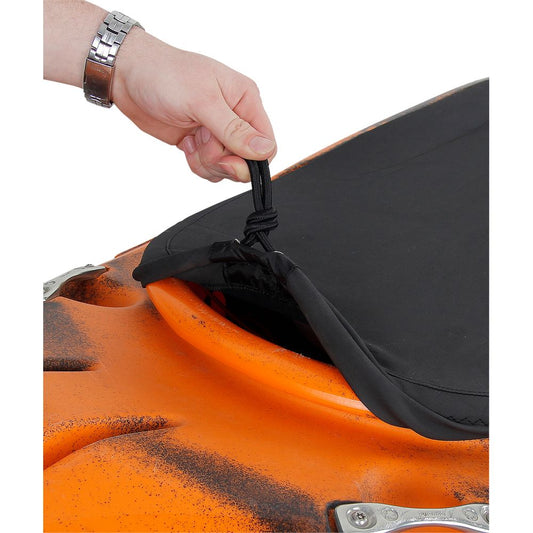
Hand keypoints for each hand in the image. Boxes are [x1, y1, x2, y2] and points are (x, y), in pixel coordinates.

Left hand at [113, 29, 276, 182]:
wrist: (127, 76)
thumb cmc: (164, 75)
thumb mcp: (203, 101)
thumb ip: (234, 130)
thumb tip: (264, 149)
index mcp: (245, 99)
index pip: (266, 143)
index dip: (251, 159)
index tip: (227, 158)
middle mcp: (235, 116)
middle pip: (246, 160)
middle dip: (223, 161)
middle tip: (203, 144)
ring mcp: (217, 132)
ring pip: (227, 167)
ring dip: (208, 163)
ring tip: (192, 141)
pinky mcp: (200, 142)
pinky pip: (210, 168)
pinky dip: (198, 164)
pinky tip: (186, 145)